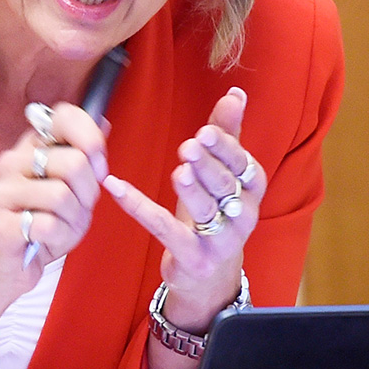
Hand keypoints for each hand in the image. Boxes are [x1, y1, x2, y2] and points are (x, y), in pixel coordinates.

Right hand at [0, 102, 107, 296]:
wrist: (7, 265)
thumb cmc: (41, 224)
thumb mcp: (71, 188)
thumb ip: (84, 157)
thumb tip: (104, 123)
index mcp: (30, 148)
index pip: (64, 117)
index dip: (91, 140)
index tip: (98, 167)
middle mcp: (12, 163)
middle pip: (73, 162)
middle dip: (88, 193)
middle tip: (76, 209)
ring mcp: (2, 193)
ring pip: (62, 195)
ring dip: (73, 219)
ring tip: (59, 227)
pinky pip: (48, 225)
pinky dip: (59, 237)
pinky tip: (47, 240)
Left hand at [101, 87, 265, 332]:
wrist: (209, 275)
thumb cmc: (215, 214)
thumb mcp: (222, 175)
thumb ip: (228, 134)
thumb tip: (236, 93)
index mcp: (251, 191)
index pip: (244, 167)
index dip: (226, 149)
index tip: (206, 131)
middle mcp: (242, 216)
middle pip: (226, 187)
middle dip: (208, 166)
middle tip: (188, 146)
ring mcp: (219, 240)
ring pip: (206, 210)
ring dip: (191, 190)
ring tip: (178, 171)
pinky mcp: (192, 257)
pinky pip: (164, 229)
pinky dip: (140, 207)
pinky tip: (117, 188)